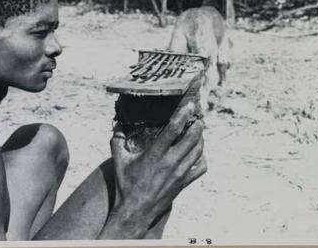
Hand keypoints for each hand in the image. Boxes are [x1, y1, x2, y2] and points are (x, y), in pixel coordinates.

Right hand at [109, 102, 206, 226]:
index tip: (190, 104)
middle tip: (196, 116)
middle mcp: (170, 162)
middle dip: (197, 124)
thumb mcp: (118, 161)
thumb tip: (116, 125)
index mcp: (154, 154)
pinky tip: (197, 153)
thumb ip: (116, 141)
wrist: (135, 212)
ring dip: (200, 138)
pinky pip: (200, 168)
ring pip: (198, 151)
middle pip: (192, 138)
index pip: (174, 129)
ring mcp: (179, 173)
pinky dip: (202, 158)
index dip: (183, 115)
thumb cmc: (125, 185)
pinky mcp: (183, 183)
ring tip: (197, 130)